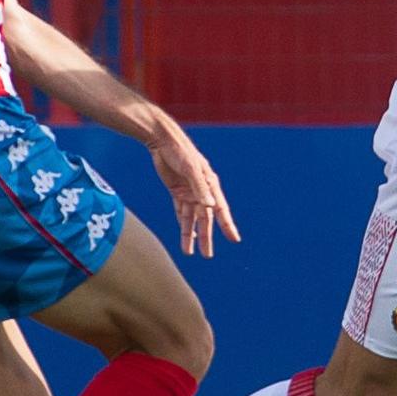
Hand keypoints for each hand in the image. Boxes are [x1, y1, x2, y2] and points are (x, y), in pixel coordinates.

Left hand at [147, 131, 240, 257]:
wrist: (162, 140)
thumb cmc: (180, 151)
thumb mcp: (191, 168)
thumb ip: (200, 187)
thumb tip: (210, 206)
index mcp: (210, 185)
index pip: (221, 210)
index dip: (227, 225)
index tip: (234, 239)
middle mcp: (202, 192)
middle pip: (205, 219)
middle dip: (206, 237)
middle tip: (208, 255)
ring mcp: (189, 193)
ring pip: (191, 219)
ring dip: (191, 235)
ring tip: (190, 253)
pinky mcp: (177, 192)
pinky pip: (180, 213)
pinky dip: (183, 225)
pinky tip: (186, 238)